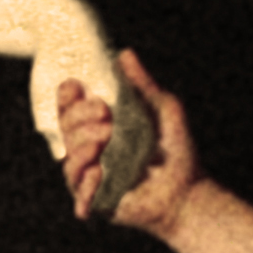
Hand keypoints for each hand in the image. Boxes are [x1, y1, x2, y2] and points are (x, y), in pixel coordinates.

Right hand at [57, 47, 194, 233]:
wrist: (186, 190)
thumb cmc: (176, 151)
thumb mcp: (162, 108)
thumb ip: (141, 83)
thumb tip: (125, 53)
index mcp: (100, 126)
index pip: (70, 110)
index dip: (67, 97)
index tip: (76, 86)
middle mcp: (91, 149)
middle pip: (65, 129)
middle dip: (79, 117)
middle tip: (105, 113)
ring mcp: (90, 174)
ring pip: (68, 157)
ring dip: (82, 144)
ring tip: (106, 138)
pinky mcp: (93, 198)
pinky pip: (77, 186)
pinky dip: (85, 176)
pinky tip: (99, 169)